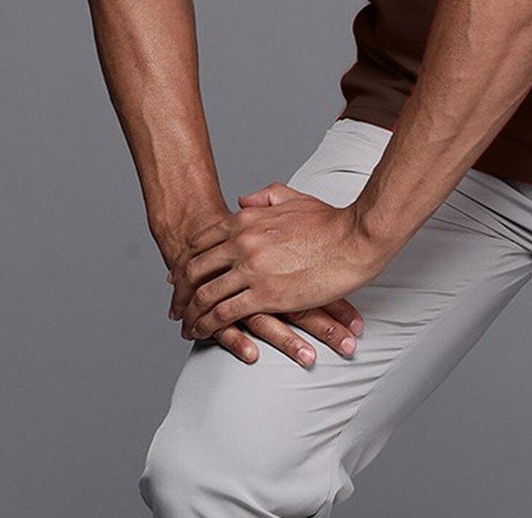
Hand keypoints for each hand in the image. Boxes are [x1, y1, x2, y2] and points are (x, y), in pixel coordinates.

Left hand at [168, 183, 387, 350]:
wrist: (355, 237)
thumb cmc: (329, 220)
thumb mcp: (292, 198)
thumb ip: (263, 198)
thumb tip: (243, 202)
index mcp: (246, 220)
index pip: (200, 242)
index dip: (185, 261)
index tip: (179, 277)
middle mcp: (242, 243)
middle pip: (195, 270)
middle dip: (180, 292)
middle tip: (175, 306)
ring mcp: (252, 269)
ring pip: (205, 296)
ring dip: (191, 314)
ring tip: (186, 327)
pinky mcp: (266, 295)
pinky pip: (225, 314)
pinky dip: (208, 326)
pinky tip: (204, 334)